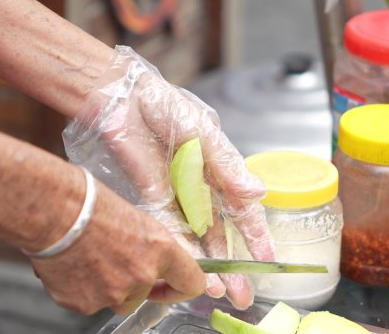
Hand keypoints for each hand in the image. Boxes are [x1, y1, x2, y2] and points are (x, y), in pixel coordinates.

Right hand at [31, 183, 205, 315]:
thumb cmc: (89, 202)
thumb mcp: (134, 218)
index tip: (173, 287)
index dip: (182, 288)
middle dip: (131, 282)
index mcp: (160, 248)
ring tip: (88, 257)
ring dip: (107, 287)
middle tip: (111, 259)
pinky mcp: (84, 304)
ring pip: (116, 300)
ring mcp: (113, 293)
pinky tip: (71, 264)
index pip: (190, 282)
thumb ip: (147, 246)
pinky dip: (80, 289)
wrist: (52, 210)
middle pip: (144, 294)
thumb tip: (149, 258)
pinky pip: (88, 302)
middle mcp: (141, 275)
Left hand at [63, 46, 274, 308]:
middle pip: (220, 230)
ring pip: (196, 235)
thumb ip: (227, 164)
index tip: (267, 261)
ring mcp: (176, 192)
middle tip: (242, 292)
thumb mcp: (203, 131)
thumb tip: (258, 191)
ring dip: (207, 261)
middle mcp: (199, 185)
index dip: (256, 234)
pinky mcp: (151, 195)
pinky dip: (179, 245)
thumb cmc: (164, 103)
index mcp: (219, 166)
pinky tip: (190, 265)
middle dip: (233, 261)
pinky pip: (168, 225)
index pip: (242, 207)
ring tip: (217, 289)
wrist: (121, 96)